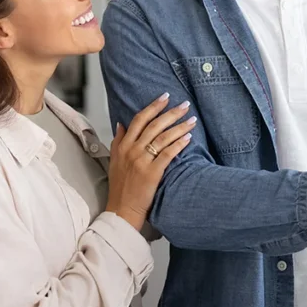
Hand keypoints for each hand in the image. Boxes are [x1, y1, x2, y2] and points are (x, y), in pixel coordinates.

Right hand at [106, 93, 196, 229]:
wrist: (121, 209)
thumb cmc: (120, 186)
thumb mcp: (114, 160)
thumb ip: (118, 141)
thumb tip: (122, 123)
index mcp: (123, 145)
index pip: (139, 119)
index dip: (153, 107)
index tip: (165, 97)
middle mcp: (131, 150)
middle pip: (154, 125)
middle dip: (171, 112)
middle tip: (185, 104)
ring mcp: (141, 161)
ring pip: (162, 137)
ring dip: (179, 126)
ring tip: (192, 119)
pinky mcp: (152, 173)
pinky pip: (167, 154)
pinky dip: (178, 144)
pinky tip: (188, 137)